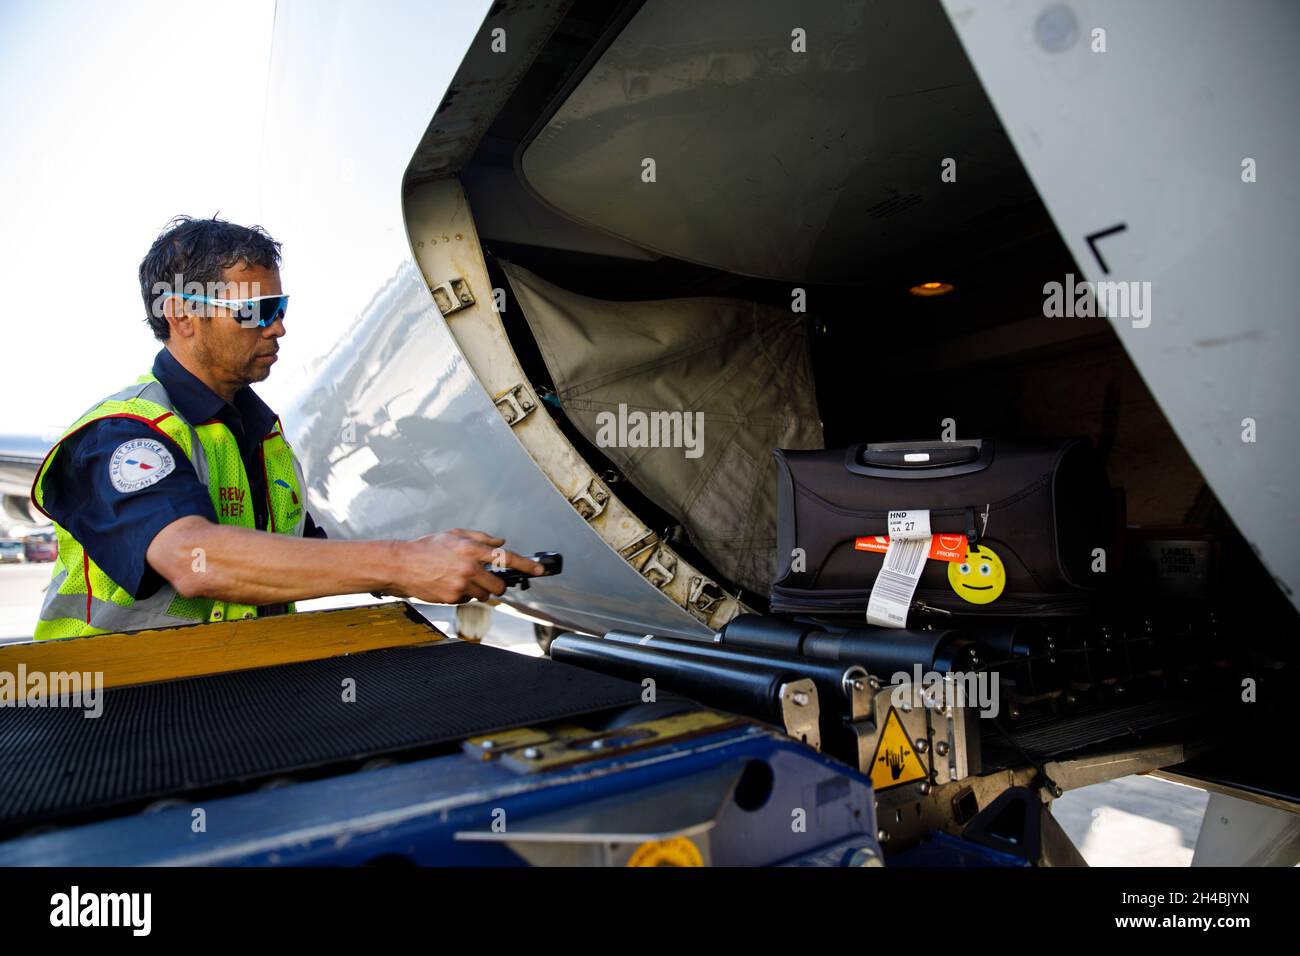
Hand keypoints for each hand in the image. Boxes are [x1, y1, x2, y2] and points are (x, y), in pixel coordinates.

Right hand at [389, 529, 545, 603]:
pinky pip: (468, 599)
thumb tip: (501, 542)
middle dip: (498, 585)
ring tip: (462, 578)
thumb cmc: (427, 548)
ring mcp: (460, 585)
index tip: (539, 570)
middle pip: (499, 585)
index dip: (526, 565)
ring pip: (484, 595)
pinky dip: (464, 594)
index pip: (506, 557)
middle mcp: (468, 568)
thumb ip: (481, 538)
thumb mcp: (455, 534)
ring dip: (480, 589)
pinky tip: (451, 584)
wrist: (402, 565)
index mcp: (470, 549)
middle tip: (489, 579)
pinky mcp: (452, 598)